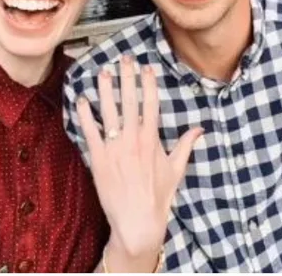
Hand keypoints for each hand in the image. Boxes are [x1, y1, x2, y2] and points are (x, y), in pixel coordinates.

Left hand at [76, 55, 203, 269]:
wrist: (137, 221)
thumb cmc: (158, 197)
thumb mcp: (176, 170)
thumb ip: (185, 146)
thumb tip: (200, 130)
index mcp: (152, 140)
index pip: (151, 105)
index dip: (148, 84)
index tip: (146, 68)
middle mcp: (133, 141)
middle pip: (130, 102)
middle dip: (127, 78)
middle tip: (124, 59)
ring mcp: (115, 149)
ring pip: (109, 112)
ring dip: (105, 90)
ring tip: (102, 72)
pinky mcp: (98, 160)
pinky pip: (90, 132)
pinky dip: (85, 115)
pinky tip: (82, 100)